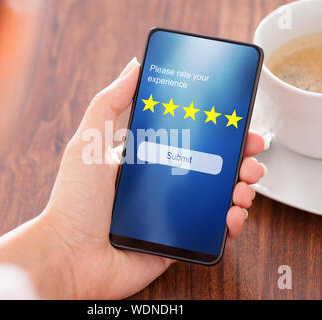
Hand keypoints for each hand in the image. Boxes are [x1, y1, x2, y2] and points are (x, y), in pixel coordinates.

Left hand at [41, 57, 266, 298]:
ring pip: (218, 196)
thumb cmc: (74, 199)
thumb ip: (110, 102)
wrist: (69, 255)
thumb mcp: (89, 141)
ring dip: (241, 188)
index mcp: (145, 158)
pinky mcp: (178, 238)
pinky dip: (231, 223)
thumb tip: (134, 66)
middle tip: (252, 155)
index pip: (190, 137)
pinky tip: (232, 215)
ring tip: (245, 187)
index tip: (236, 122)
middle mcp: (162, 183)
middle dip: (239, 158)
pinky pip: (212, 230)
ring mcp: (172, 212)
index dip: (216, 130)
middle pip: (211, 165)